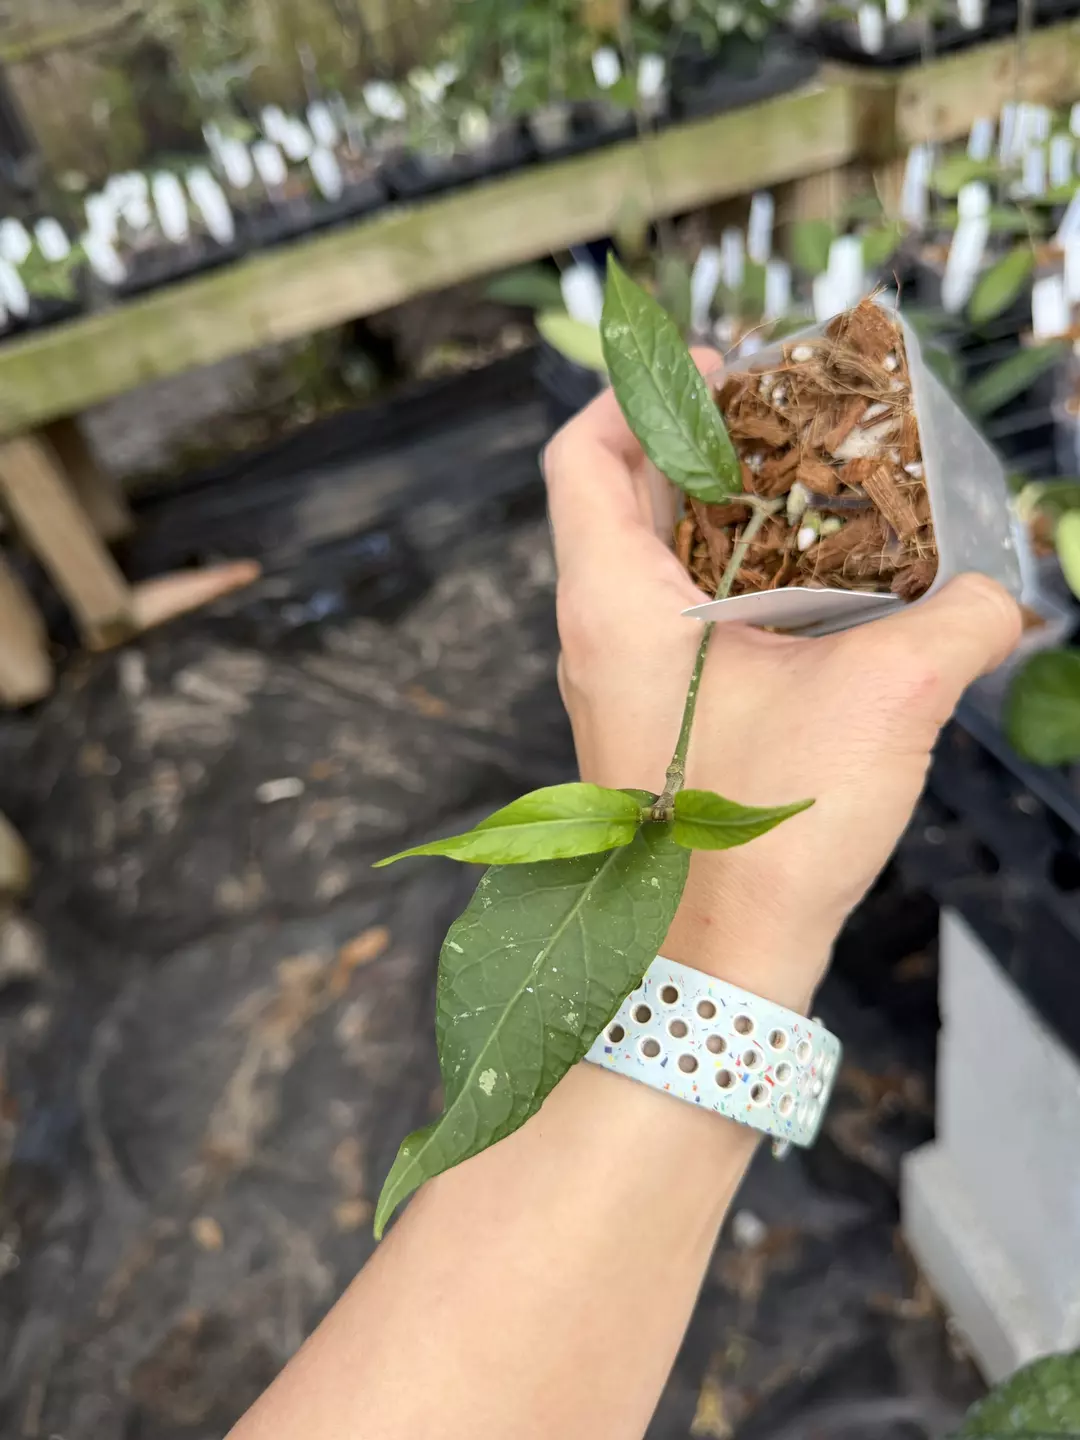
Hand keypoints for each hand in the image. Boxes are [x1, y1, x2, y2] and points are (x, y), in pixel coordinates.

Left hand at [543, 353, 1020, 1012]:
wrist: (716, 966)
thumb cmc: (766, 832)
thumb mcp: (885, 702)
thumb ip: (959, 624)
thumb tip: (1002, 594)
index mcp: (614, 604)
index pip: (581, 458)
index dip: (637, 395)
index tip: (716, 371)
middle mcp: (599, 637)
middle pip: (623, 499)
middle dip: (700, 447)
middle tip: (785, 423)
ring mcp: (620, 687)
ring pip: (653, 566)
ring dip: (722, 521)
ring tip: (812, 500)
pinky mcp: (653, 728)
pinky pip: (677, 625)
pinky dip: (732, 588)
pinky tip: (813, 601)